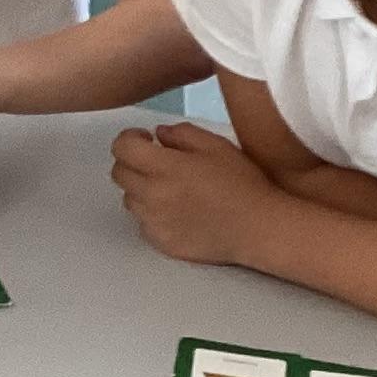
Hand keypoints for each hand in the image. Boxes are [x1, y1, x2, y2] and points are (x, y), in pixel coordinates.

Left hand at [109, 122, 275, 265]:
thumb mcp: (215, 145)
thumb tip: (158, 135)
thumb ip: (181, 134)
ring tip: (170, 189)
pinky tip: (178, 212)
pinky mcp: (161, 242)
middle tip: (157, 162)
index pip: (121, 148)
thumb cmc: (241, 182)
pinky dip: (152, 214)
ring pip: (129, 199)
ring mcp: (153, 222)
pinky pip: (143, 223)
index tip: (147, 140)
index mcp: (163, 168)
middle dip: (132, 162)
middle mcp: (150, 196)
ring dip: (141, 189)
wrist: (258, 228)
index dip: (130, 138)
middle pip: (118, 174)